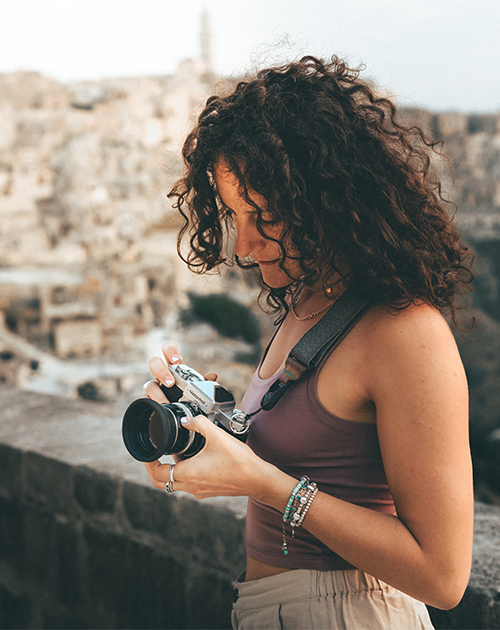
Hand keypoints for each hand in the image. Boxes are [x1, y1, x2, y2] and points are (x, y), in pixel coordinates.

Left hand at [144, 413, 262, 498]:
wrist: (258, 479)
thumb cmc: (239, 461)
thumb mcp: (217, 435)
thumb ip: (199, 423)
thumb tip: (187, 419)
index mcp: (188, 474)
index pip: (157, 473)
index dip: (148, 462)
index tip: (149, 451)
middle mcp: (191, 486)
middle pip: (162, 482)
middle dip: (155, 468)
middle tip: (156, 454)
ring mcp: (200, 490)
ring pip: (176, 482)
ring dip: (173, 468)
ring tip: (177, 451)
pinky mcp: (209, 490)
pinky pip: (189, 483)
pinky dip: (186, 471)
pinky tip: (195, 457)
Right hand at [145, 342, 217, 403]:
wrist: (179, 412)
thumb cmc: (188, 395)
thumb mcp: (197, 387)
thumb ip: (204, 382)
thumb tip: (212, 376)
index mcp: (174, 367)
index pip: (168, 350)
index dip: (170, 351)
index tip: (176, 360)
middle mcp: (161, 375)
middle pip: (154, 363)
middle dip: (161, 370)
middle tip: (170, 382)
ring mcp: (154, 388)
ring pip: (149, 384)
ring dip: (156, 392)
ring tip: (165, 402)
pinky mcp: (150, 400)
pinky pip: (146, 400)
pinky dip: (152, 404)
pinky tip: (159, 409)